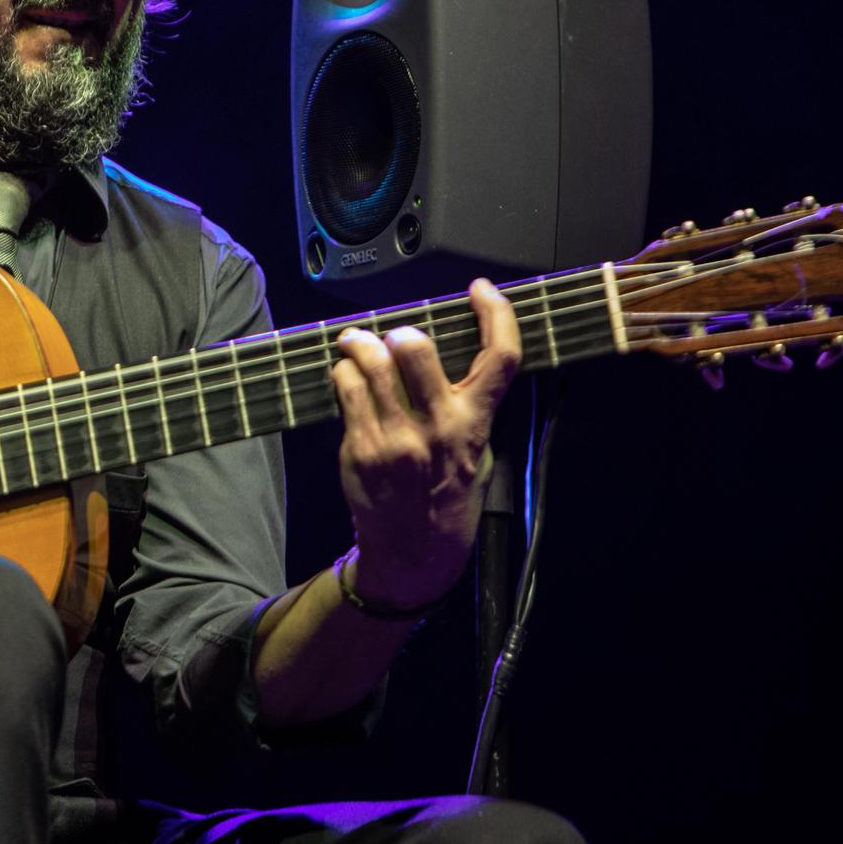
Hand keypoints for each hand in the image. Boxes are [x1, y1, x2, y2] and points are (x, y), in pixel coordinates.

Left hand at [330, 278, 520, 608]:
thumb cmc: (446, 493)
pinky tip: (346, 376)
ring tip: (356, 344)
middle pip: (416, 349)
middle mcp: (438, 428)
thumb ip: (467, 403)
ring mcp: (396, 439)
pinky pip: (346, 388)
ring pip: (372, 363)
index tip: (481, 290)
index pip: (499, 357)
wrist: (416, 553)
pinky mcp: (361, 449)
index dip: (495, 314)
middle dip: (400, 333)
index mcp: (475, 423)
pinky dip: (343, 373)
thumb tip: (446, 349)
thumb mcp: (477, 450)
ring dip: (360, 343)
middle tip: (393, 337)